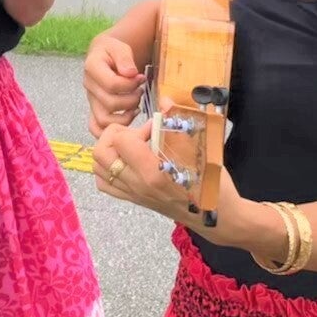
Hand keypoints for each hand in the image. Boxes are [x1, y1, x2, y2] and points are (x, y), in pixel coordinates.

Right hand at [83, 35, 143, 138]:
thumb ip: (124, 58)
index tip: (141, 78)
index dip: (130, 85)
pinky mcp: (94, 109)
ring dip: (125, 116)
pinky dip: (113, 128)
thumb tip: (130, 73)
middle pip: (110, 103)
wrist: (104, 55)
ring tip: (136, 105)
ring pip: (104, 120)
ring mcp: (91, 100)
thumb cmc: (112, 51)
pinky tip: (128, 116)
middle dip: (131, 99)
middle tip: (141, 91)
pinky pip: (97, 127)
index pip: (111, 84)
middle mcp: (88, 85)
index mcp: (92, 67)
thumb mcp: (119, 47)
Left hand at [92, 124, 253, 245]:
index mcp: (153, 172)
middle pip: (100, 152)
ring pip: (98, 167)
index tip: (153, 129)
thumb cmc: (213, 182)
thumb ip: (180, 123)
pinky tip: (126, 161)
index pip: (121, 140)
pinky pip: (105, 183)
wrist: (218, 217)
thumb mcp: (201, 149)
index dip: (135, 128)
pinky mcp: (133, 200)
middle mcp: (137, 185)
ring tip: (131, 146)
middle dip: (115, 135)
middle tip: (137, 135)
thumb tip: (165, 100)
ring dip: (110, 150)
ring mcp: (133, 194)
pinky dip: (108, 168)